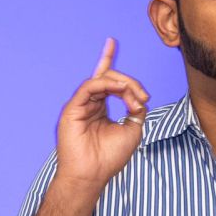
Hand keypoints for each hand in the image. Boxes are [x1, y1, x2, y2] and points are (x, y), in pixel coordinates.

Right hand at [55, 38, 148, 191]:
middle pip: (107, 77)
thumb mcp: (133, 129)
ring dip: (121, 84)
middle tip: (143, 96)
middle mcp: (89, 104)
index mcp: (100, 108)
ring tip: (134, 96)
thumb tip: (138, 96)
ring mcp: (79, 105)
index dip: (107, 59)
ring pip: (100, 80)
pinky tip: (120, 90)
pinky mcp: (72, 109)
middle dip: (129, 82)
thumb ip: (135, 108)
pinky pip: (89, 87)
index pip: (105, 80)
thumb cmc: (110, 157)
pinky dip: (106, 84)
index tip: (112, 41)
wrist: (92, 174)